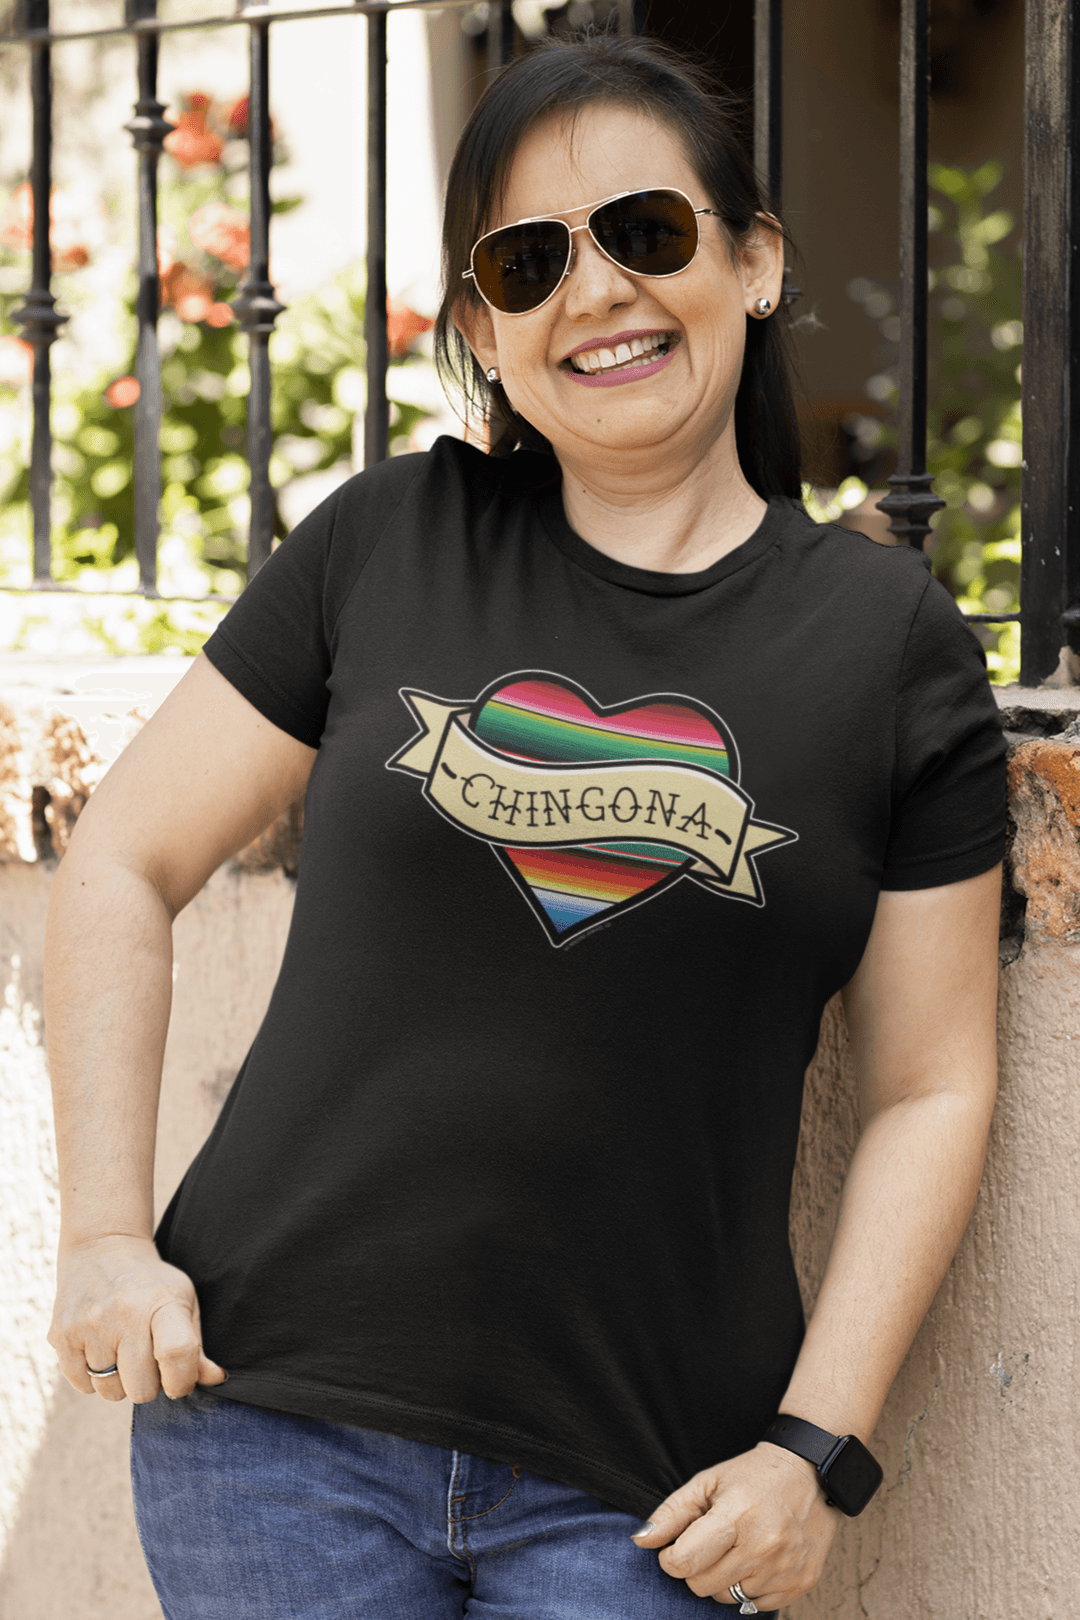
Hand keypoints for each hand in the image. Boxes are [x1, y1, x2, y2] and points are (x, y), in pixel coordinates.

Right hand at [48, 1234, 226, 1403]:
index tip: (179, 1379)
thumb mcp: (181, 1300)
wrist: (102, 1248)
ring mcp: (88, 1325)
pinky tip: (100, 1348)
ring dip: (120, 1381)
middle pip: (142, 1389)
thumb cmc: (151, 1283)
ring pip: (111, 1392)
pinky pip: (82, 1386)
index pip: (177, 1354)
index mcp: (160, 1303)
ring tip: (122, 1349)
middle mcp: (122, 1314)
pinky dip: (93, 1378)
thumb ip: (196, 1345)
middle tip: (146, 1357)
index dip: (182, 1380)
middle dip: (149, 1383)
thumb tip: (215, 1380)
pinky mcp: (61, 1335)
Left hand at [631, 1443, 839, 1609]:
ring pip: (728, 1599)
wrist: (810, 1473)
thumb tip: (640, 1540)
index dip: (670, 1558)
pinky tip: (756, 1559)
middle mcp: (763, 1547)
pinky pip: (757, 1605)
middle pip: (702, 1586)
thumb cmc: (752, 1476)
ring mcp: (785, 1568)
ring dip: (723, 1578)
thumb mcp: (708, 1482)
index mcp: (736, 1517)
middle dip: (695, 1568)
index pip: (685, 1562)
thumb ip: (671, 1513)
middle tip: (707, 1544)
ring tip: (735, 1548)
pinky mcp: (801, 1583)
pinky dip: (749, 1587)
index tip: (675, 1547)